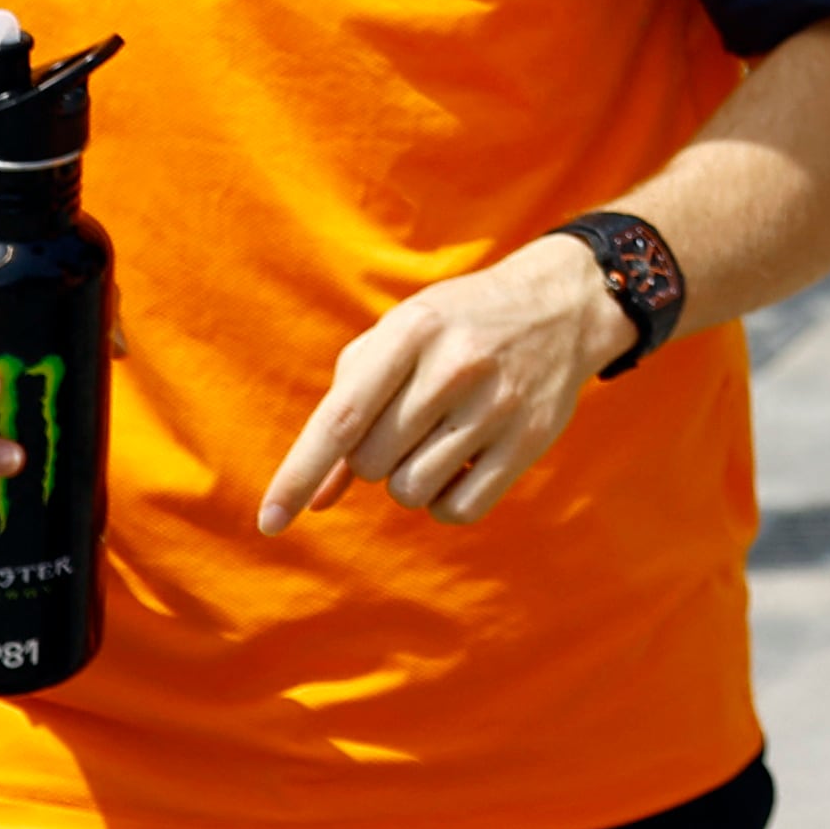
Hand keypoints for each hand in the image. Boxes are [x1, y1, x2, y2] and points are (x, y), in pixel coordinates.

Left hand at [256, 236, 639, 534]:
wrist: (559, 306)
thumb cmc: (454, 327)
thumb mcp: (396, 341)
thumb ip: (348, 408)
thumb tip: (316, 498)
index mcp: (412, 331)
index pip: (342, 417)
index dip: (300, 473)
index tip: (270, 522)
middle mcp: (456, 365)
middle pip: (372, 463)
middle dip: (373, 456)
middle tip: (406, 420)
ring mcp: (497, 404)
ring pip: (410, 490)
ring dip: (409, 478)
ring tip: (437, 437)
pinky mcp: (529, 440)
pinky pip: (457, 510)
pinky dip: (445, 500)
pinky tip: (462, 463)